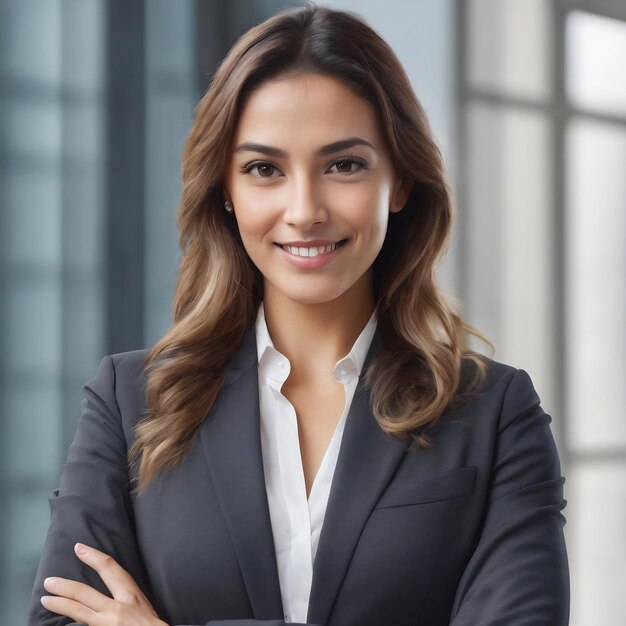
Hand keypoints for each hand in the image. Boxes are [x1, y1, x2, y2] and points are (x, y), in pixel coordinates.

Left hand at [41, 543, 168, 625]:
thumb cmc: (150, 623)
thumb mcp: (141, 603)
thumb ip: (125, 596)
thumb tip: (108, 589)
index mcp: (130, 594)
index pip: (109, 568)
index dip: (92, 556)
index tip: (79, 548)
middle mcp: (116, 608)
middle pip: (84, 592)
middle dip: (65, 586)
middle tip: (49, 581)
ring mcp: (107, 624)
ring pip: (77, 611)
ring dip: (59, 604)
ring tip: (46, 599)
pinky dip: (71, 624)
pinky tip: (59, 623)